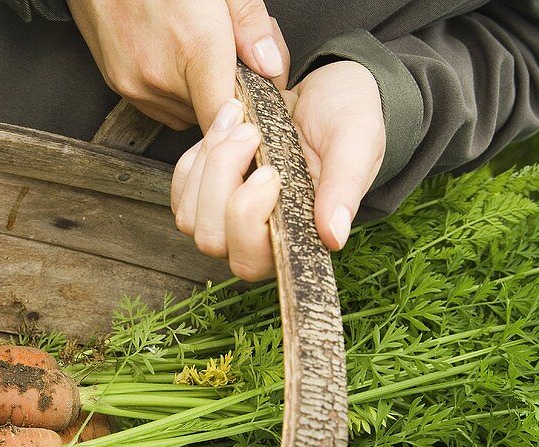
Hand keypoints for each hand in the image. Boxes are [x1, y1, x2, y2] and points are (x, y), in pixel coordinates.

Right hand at [67, 0, 289, 130]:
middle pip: (209, 116)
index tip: (255, 103)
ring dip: (198, 96)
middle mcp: (160, 77)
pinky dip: (174, 93)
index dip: (244, 118)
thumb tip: (271, 66)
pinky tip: (175, 60)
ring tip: (198, 56)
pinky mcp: (119, 85)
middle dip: (226, 93)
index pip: (224, 117)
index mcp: (195, 50)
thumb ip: (250, 25)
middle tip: (231, 60)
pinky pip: (159, 108)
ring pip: (184, 115)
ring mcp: (136, 85)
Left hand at [172, 61, 384, 279]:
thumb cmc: (347, 121)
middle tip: (253, 132)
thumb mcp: (357, 143)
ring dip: (208, 163)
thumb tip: (334, 238)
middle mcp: (258, 239)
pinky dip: (194, 156)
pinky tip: (224, 126)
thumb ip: (346, 188)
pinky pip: (180, 191)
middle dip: (222, 180)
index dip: (247, 219)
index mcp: (297, 238)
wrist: (327, 94)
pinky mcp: (205, 195)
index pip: (252, 260)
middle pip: (211, 239)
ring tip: (240, 120)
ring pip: (189, 218)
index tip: (271, 172)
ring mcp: (226, 221)